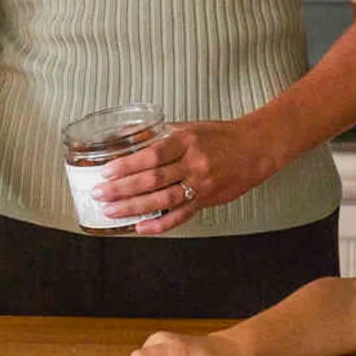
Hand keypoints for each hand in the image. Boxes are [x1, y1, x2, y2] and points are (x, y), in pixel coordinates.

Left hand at [92, 119, 279, 233]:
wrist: (256, 149)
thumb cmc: (220, 136)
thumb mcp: (189, 127)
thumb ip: (159, 134)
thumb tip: (125, 136)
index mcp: (186, 141)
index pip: (152, 155)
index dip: (127, 165)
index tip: (106, 171)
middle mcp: (194, 163)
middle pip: (153, 179)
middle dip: (123, 188)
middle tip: (100, 193)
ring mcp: (202, 184)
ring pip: (164, 200)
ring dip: (135, 207)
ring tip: (112, 211)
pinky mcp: (207, 200)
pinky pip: (182, 215)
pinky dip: (161, 224)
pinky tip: (142, 227)